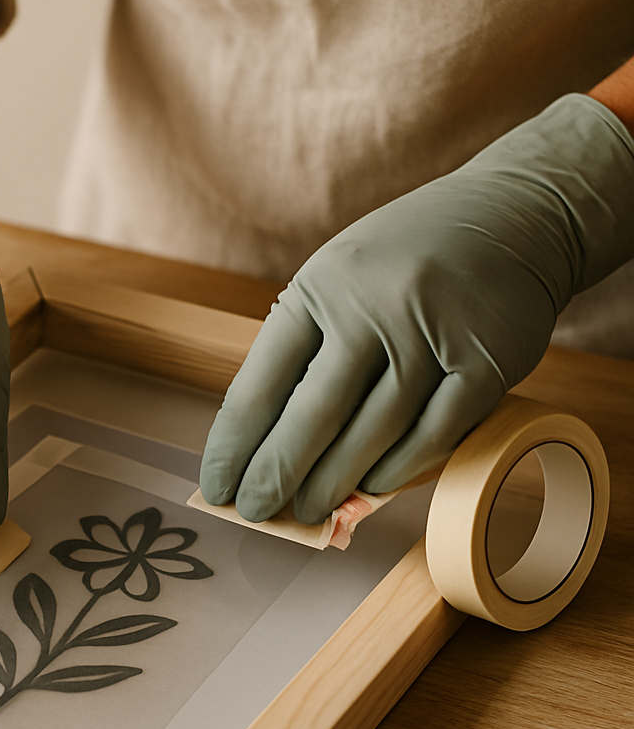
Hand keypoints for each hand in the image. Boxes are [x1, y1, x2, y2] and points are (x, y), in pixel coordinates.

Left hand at [200, 94, 633, 524]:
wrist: (513, 215)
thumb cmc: (404, 263)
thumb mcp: (338, 282)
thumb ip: (307, 353)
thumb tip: (271, 448)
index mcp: (319, 289)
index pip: (259, 384)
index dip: (233, 446)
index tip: (216, 486)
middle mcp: (372, 308)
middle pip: (312, 417)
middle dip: (275, 476)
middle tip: (255, 513)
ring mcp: (432, 335)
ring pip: (372, 434)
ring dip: (333, 484)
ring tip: (307, 512)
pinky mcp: (486, 363)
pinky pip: (432, 436)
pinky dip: (397, 471)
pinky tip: (369, 488)